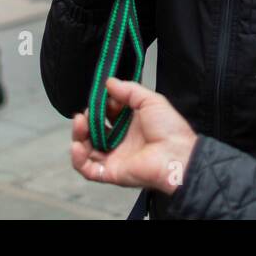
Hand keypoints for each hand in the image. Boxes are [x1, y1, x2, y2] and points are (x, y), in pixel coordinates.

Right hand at [70, 78, 197, 195]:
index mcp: (130, 125)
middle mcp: (121, 141)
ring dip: (78, 136)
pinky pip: (88, 169)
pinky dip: (78, 159)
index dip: (100, 106)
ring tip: (80, 123)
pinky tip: (77, 145)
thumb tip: (109, 82)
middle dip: (85, 121)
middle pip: (93, 132)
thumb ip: (129, 90)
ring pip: (87, 149)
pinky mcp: (111, 172)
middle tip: (85, 113)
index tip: (99, 98)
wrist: (177, 154)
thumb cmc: (170, 129)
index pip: (106, 115)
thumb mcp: (150, 100)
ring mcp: (115, 157)